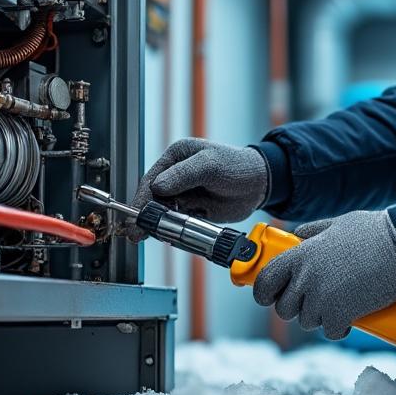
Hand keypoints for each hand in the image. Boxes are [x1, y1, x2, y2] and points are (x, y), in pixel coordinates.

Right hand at [133, 138, 268, 224]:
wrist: (260, 184)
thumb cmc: (238, 166)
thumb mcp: (210, 165)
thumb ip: (184, 175)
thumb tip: (157, 186)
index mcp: (176, 157)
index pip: (151, 179)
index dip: (141, 199)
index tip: (135, 216)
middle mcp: (176, 175)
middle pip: (153, 198)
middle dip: (147, 216)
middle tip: (139, 233)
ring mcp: (183, 193)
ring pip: (163, 212)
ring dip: (160, 224)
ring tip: (154, 236)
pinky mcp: (192, 209)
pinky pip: (177, 221)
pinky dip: (173, 229)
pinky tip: (171, 236)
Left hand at [253, 210, 395, 339]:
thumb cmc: (373, 231)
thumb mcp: (336, 224)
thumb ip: (313, 231)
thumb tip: (297, 235)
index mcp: (300, 255)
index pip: (265, 281)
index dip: (264, 293)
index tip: (272, 296)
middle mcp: (305, 278)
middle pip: (284, 308)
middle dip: (296, 308)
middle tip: (314, 301)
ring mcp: (322, 299)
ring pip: (307, 322)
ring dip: (319, 318)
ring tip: (336, 306)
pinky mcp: (341, 314)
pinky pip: (330, 331)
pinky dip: (338, 329)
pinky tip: (348, 320)